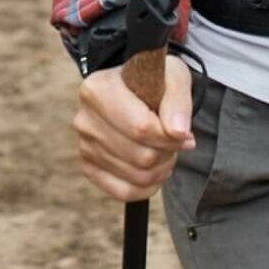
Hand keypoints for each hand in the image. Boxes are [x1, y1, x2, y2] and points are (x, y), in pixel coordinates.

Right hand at [72, 55, 193, 202]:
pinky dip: (147, 187)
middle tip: (172, 140)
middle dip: (167, 153)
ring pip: (137, 176)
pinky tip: (153, 169)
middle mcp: (84, 119)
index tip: (184, 132)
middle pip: (141, 157)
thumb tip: (178, 132)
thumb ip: (178, 101)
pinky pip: (124, 192)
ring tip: (163, 149)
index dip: (171, 137)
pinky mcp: (89, 166)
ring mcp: (84, 145)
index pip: (142, 129)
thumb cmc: (152, 81)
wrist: (131, 89)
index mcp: (97, 90)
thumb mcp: (172, 76)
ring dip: (161, 168)